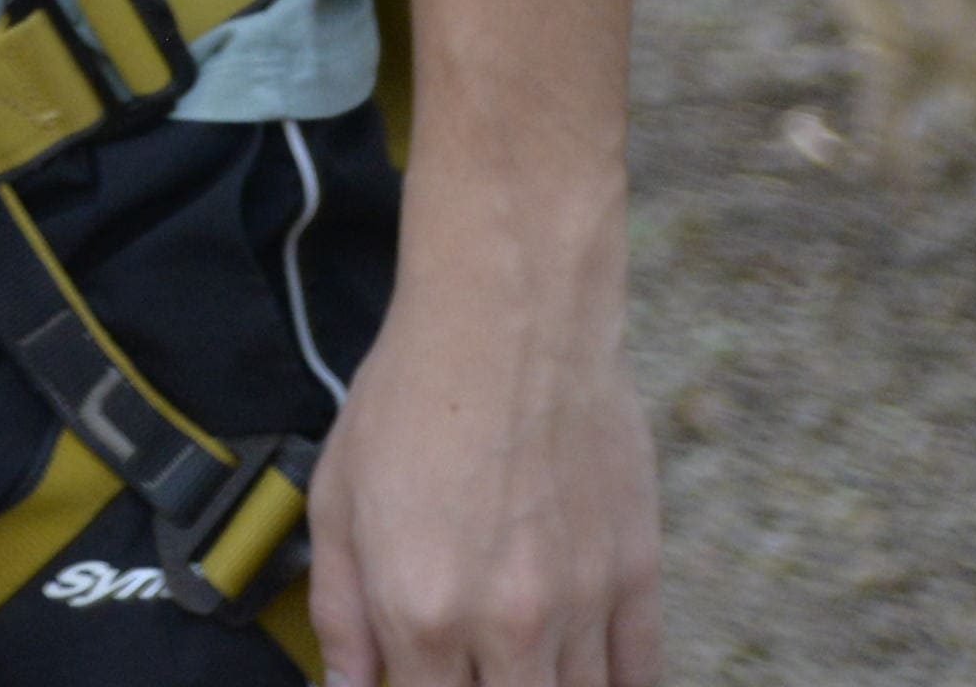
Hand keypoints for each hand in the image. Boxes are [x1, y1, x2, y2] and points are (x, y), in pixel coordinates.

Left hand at [308, 205, 659, 686]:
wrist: (511, 323)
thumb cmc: (414, 397)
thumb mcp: (335, 498)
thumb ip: (340, 608)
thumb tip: (348, 684)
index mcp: (421, 609)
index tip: (412, 679)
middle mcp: (506, 623)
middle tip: (466, 664)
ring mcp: (581, 605)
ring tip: (512, 660)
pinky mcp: (635, 576)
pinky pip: (640, 674)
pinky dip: (614, 686)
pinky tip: (585, 673)